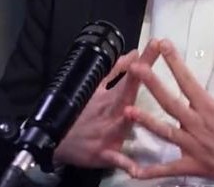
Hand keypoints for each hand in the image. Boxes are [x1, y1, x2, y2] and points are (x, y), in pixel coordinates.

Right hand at [52, 40, 160, 169]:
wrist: (58, 139)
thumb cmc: (81, 113)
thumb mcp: (95, 90)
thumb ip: (116, 73)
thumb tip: (133, 54)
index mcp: (111, 98)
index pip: (130, 76)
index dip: (143, 60)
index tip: (156, 42)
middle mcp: (111, 111)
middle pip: (129, 92)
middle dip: (142, 74)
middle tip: (154, 54)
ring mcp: (108, 132)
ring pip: (123, 122)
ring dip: (131, 115)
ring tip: (140, 109)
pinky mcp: (104, 154)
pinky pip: (117, 159)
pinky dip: (126, 163)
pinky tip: (137, 170)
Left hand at [125, 39, 213, 186]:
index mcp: (211, 108)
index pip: (187, 80)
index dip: (173, 61)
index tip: (162, 45)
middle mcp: (199, 125)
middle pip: (170, 102)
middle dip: (152, 84)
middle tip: (136, 68)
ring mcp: (196, 147)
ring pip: (166, 133)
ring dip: (146, 122)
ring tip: (127, 110)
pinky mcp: (197, 167)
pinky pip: (170, 170)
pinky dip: (152, 172)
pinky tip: (133, 171)